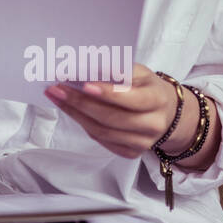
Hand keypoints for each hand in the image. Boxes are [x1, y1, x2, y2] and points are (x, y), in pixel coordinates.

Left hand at [42, 63, 181, 159]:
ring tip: (57, 96)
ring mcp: (142, 142)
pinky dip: (83, 123)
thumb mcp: (139, 72)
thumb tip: (87, 70)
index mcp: (157, 99)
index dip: (107, 93)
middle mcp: (153, 124)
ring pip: (102, 131)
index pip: (131, 99)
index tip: (84, 84)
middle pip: (111, 117)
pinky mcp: (131, 152)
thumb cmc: (146, 87)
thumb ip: (118, 70)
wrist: (166, 112)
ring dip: (75, 113)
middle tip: (57, 88)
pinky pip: (101, 139)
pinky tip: (70, 110)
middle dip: (80, 102)